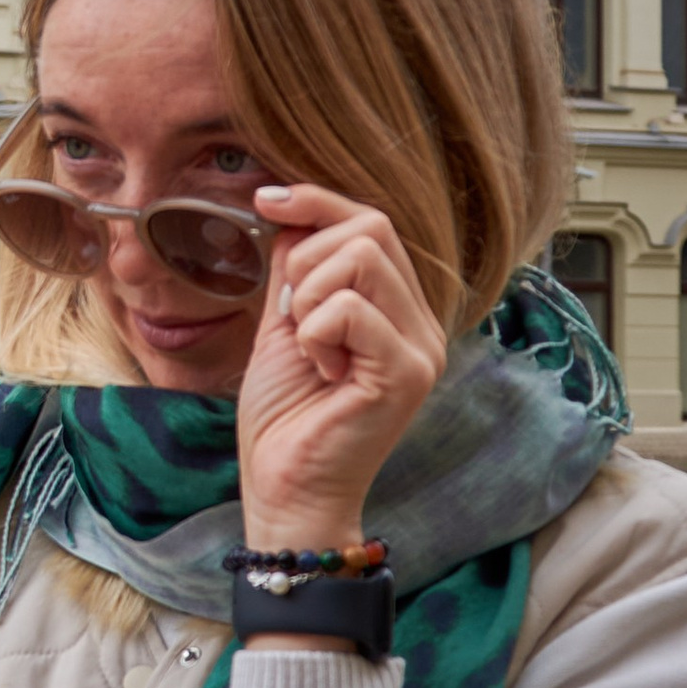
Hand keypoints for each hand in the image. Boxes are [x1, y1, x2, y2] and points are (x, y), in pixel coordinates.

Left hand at [236, 183, 448, 554]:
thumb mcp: (283, 322)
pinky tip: (320, 371)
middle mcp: (421, 325)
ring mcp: (421, 348)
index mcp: (397, 309)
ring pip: (361, 256)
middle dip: (306, 256)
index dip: (317, 201)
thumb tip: (288, 209)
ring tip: (308, 348)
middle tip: (290, 315)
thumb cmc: (284, 415)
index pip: (371, 221)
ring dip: (307, 297)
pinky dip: (314, 332)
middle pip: (371, 227)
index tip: (265, 200)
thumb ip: (296, 269)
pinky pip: (350, 308)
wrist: (283, 487)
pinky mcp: (407, 374)